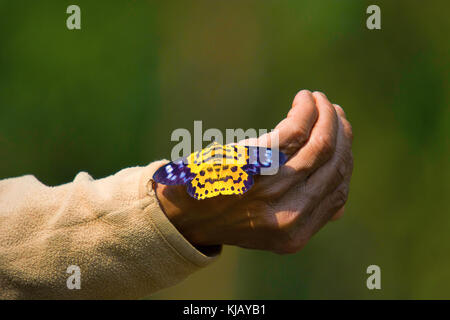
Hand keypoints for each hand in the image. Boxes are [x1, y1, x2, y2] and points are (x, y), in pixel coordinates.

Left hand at [156, 90, 352, 253]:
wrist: (175, 213)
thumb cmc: (224, 210)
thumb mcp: (268, 226)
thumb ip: (304, 217)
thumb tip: (342, 206)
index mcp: (294, 234)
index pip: (338, 190)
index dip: (345, 157)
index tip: (341, 133)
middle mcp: (288, 217)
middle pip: (333, 164)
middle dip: (340, 131)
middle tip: (332, 110)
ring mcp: (269, 192)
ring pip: (320, 145)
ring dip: (326, 115)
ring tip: (318, 100)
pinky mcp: (251, 166)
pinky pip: (295, 131)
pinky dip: (306, 110)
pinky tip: (304, 100)